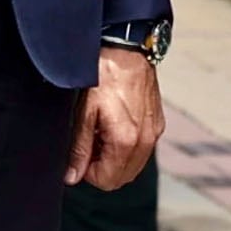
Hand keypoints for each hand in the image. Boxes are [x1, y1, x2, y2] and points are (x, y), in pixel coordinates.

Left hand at [69, 45, 162, 189]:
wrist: (127, 49)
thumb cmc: (102, 76)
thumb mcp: (83, 112)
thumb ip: (79, 148)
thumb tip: (72, 176)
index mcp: (126, 141)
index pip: (106, 180)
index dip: (88, 172)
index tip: (81, 153)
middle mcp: (146, 140)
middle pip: (122, 178)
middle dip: (103, 168)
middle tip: (89, 143)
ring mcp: (154, 132)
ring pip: (133, 166)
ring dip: (115, 158)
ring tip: (101, 133)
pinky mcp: (158, 123)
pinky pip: (143, 150)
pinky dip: (128, 147)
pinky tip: (115, 125)